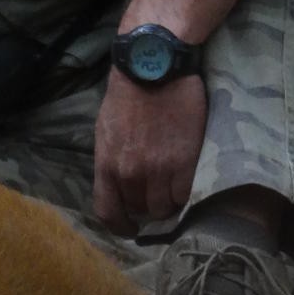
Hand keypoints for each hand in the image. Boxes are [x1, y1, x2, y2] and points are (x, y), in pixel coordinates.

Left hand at [92, 70, 206, 235]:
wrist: (154, 67)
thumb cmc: (128, 95)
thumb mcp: (106, 131)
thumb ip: (112, 162)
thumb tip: (119, 185)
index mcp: (106, 165)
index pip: (108, 213)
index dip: (120, 226)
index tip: (131, 227)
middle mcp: (130, 173)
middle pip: (140, 210)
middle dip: (147, 208)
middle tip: (158, 196)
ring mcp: (158, 169)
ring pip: (164, 208)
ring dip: (169, 203)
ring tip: (174, 188)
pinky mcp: (185, 161)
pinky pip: (185, 196)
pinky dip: (186, 195)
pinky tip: (187, 183)